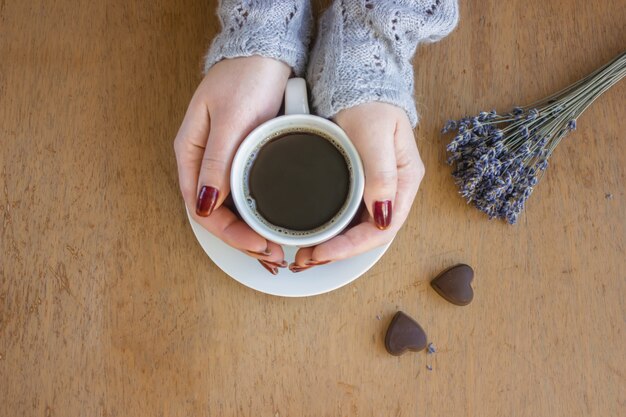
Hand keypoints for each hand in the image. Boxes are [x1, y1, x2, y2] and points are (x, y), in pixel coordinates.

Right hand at [174, 56, 290, 272]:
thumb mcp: (230, 120)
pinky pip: (244, 196)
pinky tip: (270, 228)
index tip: (257, 245)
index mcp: (191, 155)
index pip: (202, 209)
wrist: (267, 53)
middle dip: (242, 241)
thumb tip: (206, 205)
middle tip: (271, 256)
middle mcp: (203, 164)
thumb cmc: (245, 78)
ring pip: (230, 210)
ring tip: (274, 251)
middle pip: (216, 216)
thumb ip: (216, 162)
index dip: (229, 234)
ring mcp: (223, 163)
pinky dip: (256, 216)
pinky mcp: (242, 159)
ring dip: (250, 233)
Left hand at [290, 103, 423, 271]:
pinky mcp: (356, 182)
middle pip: (368, 234)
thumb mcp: (375, 135)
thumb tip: (383, 214)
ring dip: (332, 245)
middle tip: (306, 259)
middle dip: (339, 251)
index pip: (383, 228)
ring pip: (356, 228)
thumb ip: (381, 174)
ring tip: (304, 254)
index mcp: (404, 181)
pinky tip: (312, 236)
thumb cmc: (368, 102)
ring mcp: (374, 188)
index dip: (353, 246)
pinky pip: (345, 214)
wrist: (353, 79)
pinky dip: (329, 229)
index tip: (324, 251)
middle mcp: (392, 190)